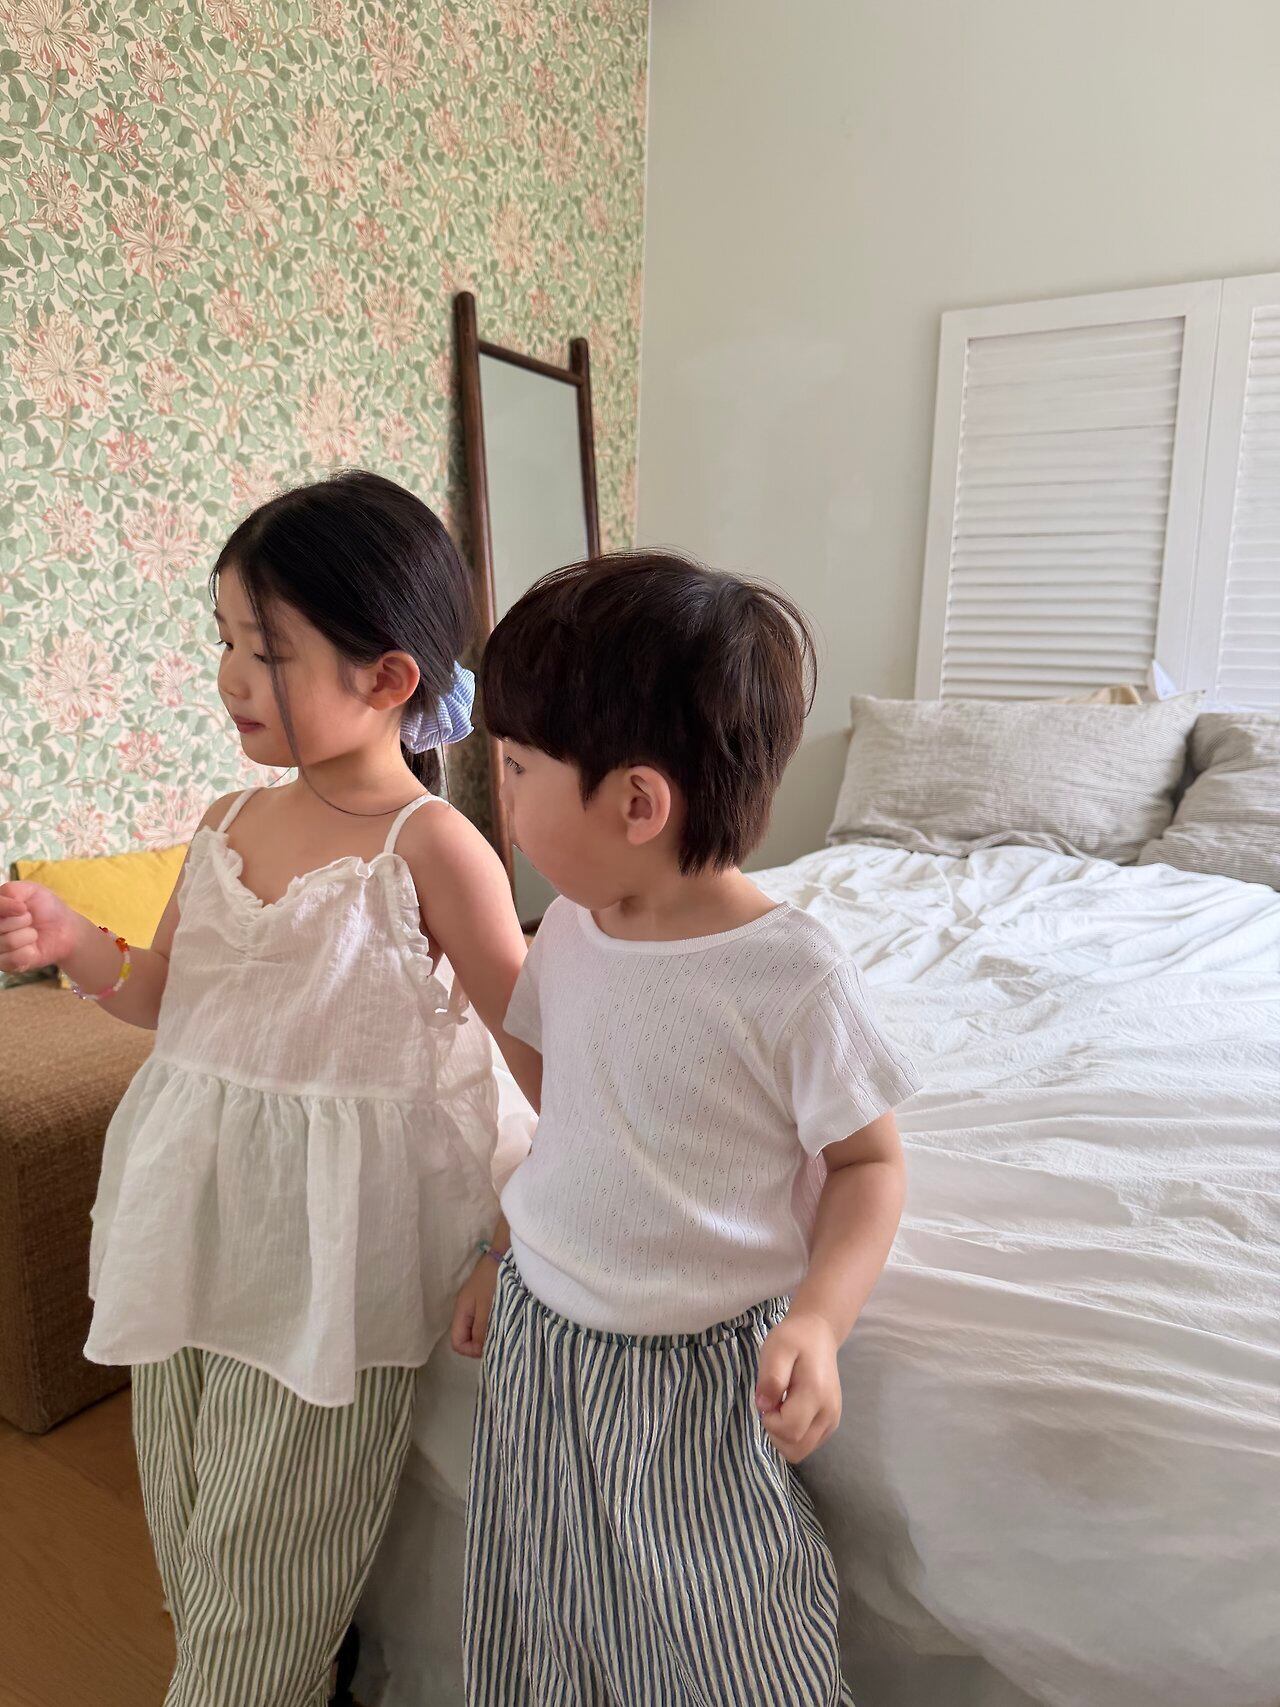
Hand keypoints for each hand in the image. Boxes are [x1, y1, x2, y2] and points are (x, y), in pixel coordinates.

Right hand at [0, 881, 84, 975]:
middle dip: (21, 921)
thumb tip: (7, 904)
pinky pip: (12, 959)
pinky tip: (32, 948)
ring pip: (6, 942)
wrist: (65, 930)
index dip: (5, 907)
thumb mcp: (31, 890)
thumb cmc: (46, 908)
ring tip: (33, 934)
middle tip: (30, 920)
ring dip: (28, 936)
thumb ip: (12, 891)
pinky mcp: (5, 965)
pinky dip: (28, 952)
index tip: (23, 907)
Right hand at [450, 1255, 499, 1358]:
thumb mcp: (487, 1308)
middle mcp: (466, 1310)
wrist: (505, 1254)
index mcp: (462, 1311)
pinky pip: (486, 1319)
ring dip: (489, 1333)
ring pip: (478, 1329)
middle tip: (500, 1338)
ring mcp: (476, 1304)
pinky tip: (506, 1319)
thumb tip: (480, 1350)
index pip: (457, 1342)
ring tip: (504, 1328)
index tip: (490, 1344)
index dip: (471, 1349)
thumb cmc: (494, 1280)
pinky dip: (494, 1323)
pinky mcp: (486, 1299)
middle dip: (481, 1343)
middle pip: (467, 1338)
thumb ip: (481, 1330)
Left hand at [755, 1309, 842, 1463]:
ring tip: (782, 1405)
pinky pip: (807, 1445)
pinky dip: (794, 1435)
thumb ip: (771, 1378)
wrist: (818, 1334)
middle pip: (796, 1450)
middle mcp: (829, 1413)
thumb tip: (764, 1407)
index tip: (768, 1398)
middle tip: (774, 1403)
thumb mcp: (776, 1348)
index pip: (789, 1430)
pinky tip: (791, 1410)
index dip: (770, 1420)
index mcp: (816, 1394)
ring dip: (784, 1435)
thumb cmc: (794, 1340)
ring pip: (801, 1451)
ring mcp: (832, 1421)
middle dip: (776, 1433)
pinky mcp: (831, 1424)